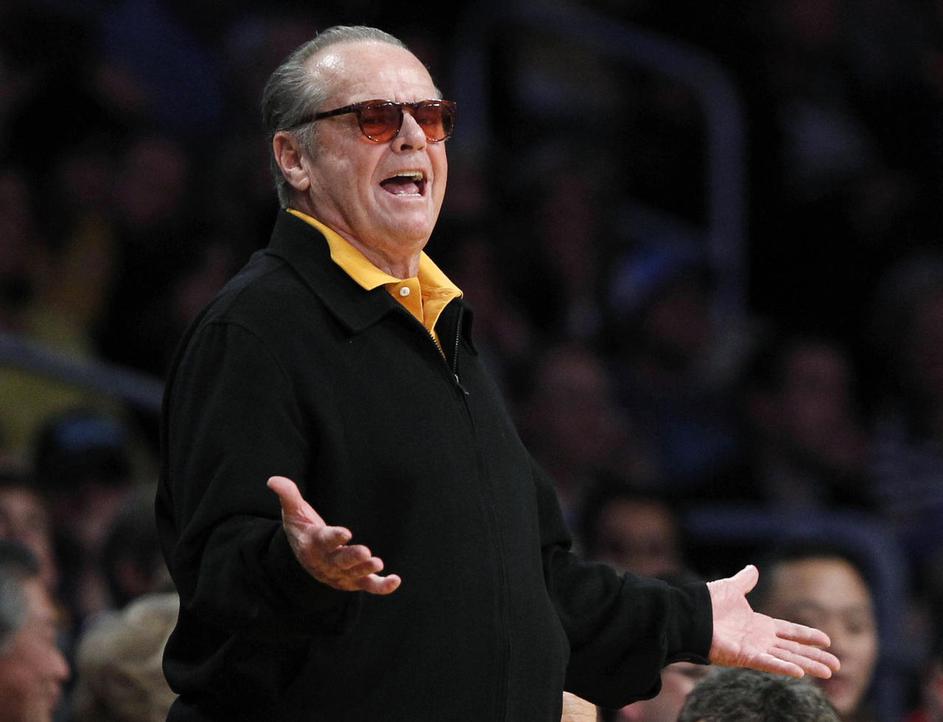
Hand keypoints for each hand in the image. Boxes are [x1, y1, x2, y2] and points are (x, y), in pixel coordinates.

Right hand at [267, 475, 400, 594]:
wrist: (304, 559)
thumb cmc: (302, 530)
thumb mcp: (293, 512)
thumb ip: (288, 495)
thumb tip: (273, 480)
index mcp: (314, 544)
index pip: (324, 541)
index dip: (334, 537)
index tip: (346, 532)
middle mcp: (327, 562)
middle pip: (340, 562)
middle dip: (352, 557)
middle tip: (366, 552)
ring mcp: (341, 574)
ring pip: (354, 575)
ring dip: (366, 570)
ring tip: (378, 563)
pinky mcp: (354, 580)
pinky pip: (368, 586)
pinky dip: (381, 586)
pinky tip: (395, 580)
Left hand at [707, 565, 838, 678]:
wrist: (690, 613)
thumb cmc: (707, 604)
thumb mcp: (731, 588)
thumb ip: (745, 581)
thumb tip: (753, 569)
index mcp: (759, 625)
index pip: (789, 631)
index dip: (807, 635)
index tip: (826, 640)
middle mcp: (759, 639)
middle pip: (794, 649)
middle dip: (815, 656)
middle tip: (836, 664)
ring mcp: (753, 649)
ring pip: (787, 658)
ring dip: (808, 665)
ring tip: (829, 672)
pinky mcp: (744, 657)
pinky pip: (768, 663)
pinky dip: (783, 667)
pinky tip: (800, 672)